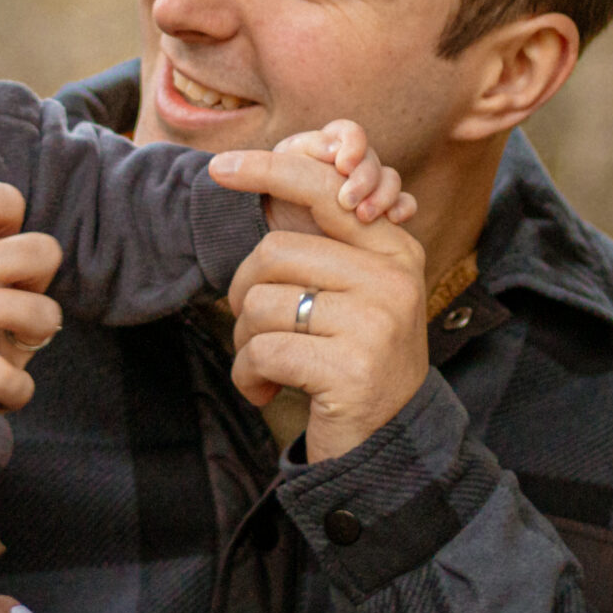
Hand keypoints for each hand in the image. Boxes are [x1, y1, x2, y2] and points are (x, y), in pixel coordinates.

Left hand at [208, 147, 429, 462]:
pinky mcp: (351, 368)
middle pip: (274, 251)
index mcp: (394, 251)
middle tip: (255, 332)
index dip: (269, 172)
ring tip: (268, 367)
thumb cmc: (350, 362)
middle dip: (244, 293)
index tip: (218, 168)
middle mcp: (392, 280)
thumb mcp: (350, 299)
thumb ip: (321, 253)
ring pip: (262, 303)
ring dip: (245, 342)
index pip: (324, 192)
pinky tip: (264, 392)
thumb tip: (264, 188)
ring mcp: (376, 323)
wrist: (387, 445)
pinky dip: (247, 376)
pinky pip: (263, 351)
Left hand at [266, 119, 417, 236]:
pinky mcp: (381, 213)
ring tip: (364, 217)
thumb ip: (292, 157)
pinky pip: (404, 203)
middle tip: (347, 202)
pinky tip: (395, 219)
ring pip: (390, 180)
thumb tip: (328, 148)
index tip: (342, 165)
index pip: (349, 133)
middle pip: (371, 159)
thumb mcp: (277, 174)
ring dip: (382, 195)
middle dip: (364, 178)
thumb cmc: (274, 200)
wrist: (280, 238)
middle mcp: (351, 164)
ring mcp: (369, 187)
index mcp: (326, 146)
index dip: (352, 144)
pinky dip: (403, 207)